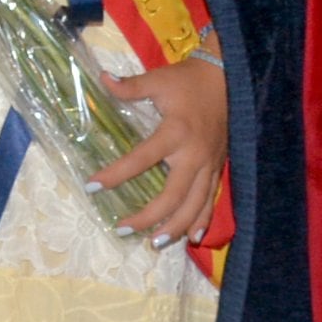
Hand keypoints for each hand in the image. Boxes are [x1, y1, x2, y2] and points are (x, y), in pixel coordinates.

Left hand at [90, 51, 229, 243]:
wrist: (229, 79)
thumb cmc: (189, 81)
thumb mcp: (158, 79)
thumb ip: (131, 86)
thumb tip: (102, 79)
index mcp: (176, 132)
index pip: (141, 159)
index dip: (116, 174)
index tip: (92, 186)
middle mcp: (194, 155)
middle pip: (172, 196)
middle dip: (148, 216)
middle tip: (122, 228)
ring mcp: (209, 165)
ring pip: (194, 205)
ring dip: (176, 227)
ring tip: (155, 243)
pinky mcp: (218, 168)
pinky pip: (211, 200)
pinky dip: (202, 219)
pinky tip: (193, 237)